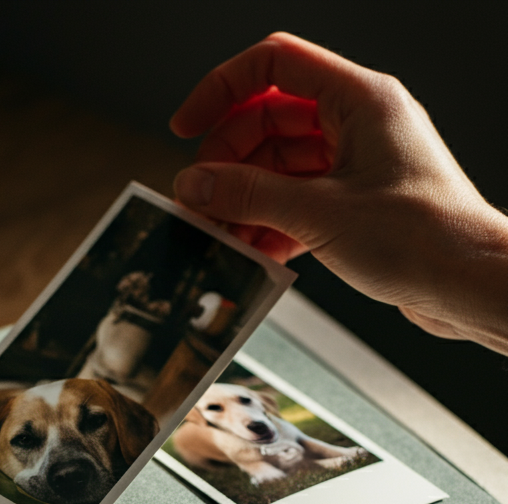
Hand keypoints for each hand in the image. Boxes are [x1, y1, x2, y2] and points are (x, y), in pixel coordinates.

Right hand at [170, 32, 507, 354]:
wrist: (468, 285)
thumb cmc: (423, 239)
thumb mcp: (320, 214)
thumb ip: (250, 195)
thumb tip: (196, 185)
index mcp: (359, 100)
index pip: (273, 67)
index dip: (221, 90)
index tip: (185, 128)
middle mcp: (356, 124)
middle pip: (266, 122)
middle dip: (226, 163)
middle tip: (199, 202)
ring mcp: (353, 165)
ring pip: (276, 167)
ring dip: (242, 201)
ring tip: (218, 235)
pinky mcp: (351, 204)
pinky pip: (293, 201)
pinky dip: (266, 225)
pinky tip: (250, 252)